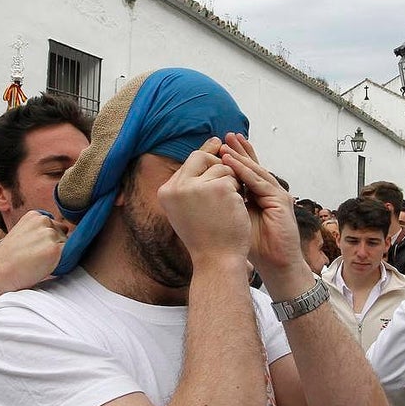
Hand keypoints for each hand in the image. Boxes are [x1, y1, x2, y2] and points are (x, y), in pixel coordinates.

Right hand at [0, 210, 67, 322]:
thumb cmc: (9, 258)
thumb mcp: (22, 234)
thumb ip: (39, 230)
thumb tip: (63, 232)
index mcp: (34, 215)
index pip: (55, 226)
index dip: (48, 241)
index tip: (34, 249)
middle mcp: (44, 220)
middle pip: (63, 234)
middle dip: (55, 245)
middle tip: (35, 256)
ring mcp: (50, 234)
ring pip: (67, 245)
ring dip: (58, 254)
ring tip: (38, 261)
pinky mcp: (55, 248)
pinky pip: (69, 255)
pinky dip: (61, 263)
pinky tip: (43, 266)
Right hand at [157, 138, 249, 265]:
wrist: (217, 260)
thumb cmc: (208, 237)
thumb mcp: (190, 208)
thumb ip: (193, 182)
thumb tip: (212, 146)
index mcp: (166, 192)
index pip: (188, 163)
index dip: (205, 156)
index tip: (218, 145)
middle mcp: (176, 187)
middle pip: (200, 156)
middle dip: (218, 164)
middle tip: (229, 179)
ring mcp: (196, 186)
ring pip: (220, 166)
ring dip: (231, 181)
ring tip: (228, 206)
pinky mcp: (218, 188)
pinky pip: (233, 176)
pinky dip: (238, 190)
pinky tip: (235, 208)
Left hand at [218, 133, 312, 294]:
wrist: (276, 263)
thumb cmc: (253, 245)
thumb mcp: (232, 220)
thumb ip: (221, 205)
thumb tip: (197, 196)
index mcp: (258, 193)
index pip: (245, 170)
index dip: (233, 157)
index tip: (217, 146)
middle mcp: (269, 190)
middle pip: (253, 165)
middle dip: (239, 150)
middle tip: (226, 136)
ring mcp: (277, 193)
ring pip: (256, 171)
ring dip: (241, 158)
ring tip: (226, 147)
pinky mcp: (281, 201)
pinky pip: (261, 183)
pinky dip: (247, 174)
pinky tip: (233, 166)